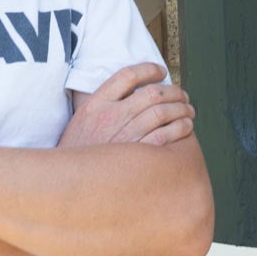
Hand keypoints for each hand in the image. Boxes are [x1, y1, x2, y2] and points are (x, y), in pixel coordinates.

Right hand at [61, 63, 192, 147]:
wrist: (67, 185)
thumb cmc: (77, 154)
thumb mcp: (80, 122)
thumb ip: (101, 105)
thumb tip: (129, 94)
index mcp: (96, 104)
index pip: (128, 75)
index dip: (149, 69)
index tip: (161, 71)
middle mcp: (111, 116)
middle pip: (152, 92)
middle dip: (174, 91)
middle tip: (183, 95)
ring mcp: (124, 136)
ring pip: (163, 112)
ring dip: (181, 109)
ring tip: (188, 111)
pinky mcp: (136, 156)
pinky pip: (166, 135)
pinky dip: (180, 128)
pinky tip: (186, 127)